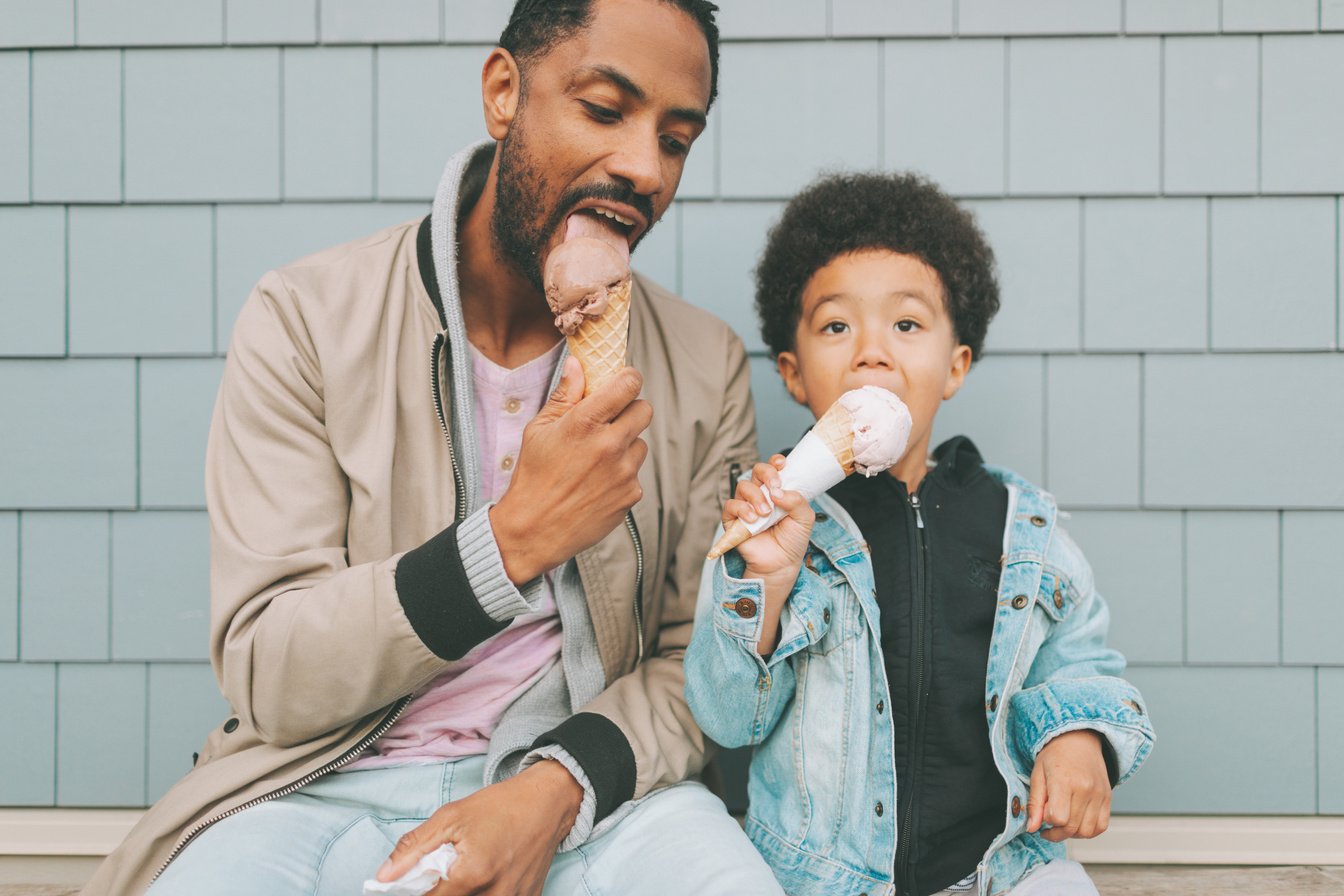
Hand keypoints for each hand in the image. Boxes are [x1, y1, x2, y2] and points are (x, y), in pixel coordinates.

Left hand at [375, 759, 582, 894]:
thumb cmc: (500, 806)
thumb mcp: (451, 817)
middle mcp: (496, 893)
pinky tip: (488, 876)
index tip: (420, 881)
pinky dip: (487, 893)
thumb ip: (413, 848)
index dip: (419, 892)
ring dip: (466, 892)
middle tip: (450, 871)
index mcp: (472, 874)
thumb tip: (383, 876)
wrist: (548, 801)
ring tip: (470, 872)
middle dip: (445, 891)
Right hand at [491, 357, 651, 583]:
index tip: (623, 382)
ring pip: (640, 443)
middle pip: (644, 410)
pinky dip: (621, 475)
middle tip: (611, 420)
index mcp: (585, 423)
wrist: (534, 530)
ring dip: (625, 446)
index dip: (629, 379)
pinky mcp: (631, 494)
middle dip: (630, 410)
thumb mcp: (539, 430)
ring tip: (596, 460)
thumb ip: (564, 396)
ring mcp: (624, 472)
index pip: (628, 385)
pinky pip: (635, 474)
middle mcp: (609, 445)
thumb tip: (578, 365)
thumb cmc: (532, 478)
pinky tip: (596, 484)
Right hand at [722, 457, 813, 653]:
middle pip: (756, 471)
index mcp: (777, 491)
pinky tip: (753, 518)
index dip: (775, 463)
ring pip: (743, 486)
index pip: (773, 469)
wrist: (781, 565)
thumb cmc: (792, 541)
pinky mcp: (733, 520)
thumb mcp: (805, 519)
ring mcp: (746, 506)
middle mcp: (760, 495)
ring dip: (756, 496)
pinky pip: (731, 505)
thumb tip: (779, 491)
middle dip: (766, 475)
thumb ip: (797, 500)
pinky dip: (742, 508)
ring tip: (766, 512)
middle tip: (775, 488)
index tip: (782, 464)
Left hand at [1026, 729, 1111, 841]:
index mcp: (1064, 781)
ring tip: (1063, 822)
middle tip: (1048, 825)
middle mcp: (1085, 789)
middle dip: (1056, 833)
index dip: (1047, 821)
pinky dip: (1089, 831)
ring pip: (1087, 832)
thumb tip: (1031, 828)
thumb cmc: (1055, 755)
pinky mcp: (1108, 798)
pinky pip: (1101, 826)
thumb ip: (1034, 803)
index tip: (1042, 813)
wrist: (1078, 740)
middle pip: (1072, 828)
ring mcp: (1099, 795)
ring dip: (1072, 834)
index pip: (1057, 817)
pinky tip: (1077, 822)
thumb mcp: (1037, 775)